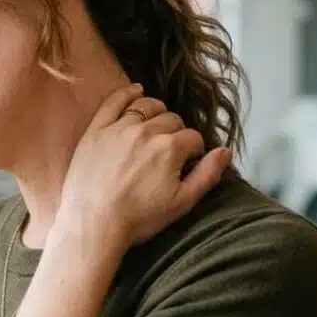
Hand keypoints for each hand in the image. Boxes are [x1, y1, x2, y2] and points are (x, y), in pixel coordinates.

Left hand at [56, 84, 230, 251]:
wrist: (92, 225)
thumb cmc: (138, 218)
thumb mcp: (182, 203)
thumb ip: (208, 174)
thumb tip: (225, 150)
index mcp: (170, 148)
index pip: (194, 138)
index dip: (194, 152)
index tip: (185, 165)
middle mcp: (145, 132)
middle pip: (172, 120)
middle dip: (176, 134)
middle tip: (168, 154)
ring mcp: (118, 128)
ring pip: (147, 106)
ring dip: (157, 113)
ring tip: (157, 126)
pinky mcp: (96, 131)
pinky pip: (114, 101)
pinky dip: (128, 93)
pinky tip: (137, 90)